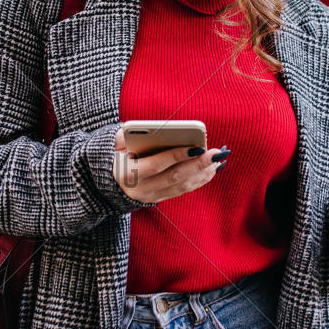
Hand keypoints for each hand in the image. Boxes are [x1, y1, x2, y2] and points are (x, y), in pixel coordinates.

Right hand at [111, 125, 229, 204]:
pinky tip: (212, 169)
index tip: (196, 147)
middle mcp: (141, 189)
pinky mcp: (161, 198)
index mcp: (127, 173)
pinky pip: (183, 190)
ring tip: (218, 160)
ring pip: (182, 186)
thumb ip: (130, 134)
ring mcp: (152, 196)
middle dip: (197, 165)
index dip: (176, 156)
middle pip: (174, 177)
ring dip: (202, 173)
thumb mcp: (117, 143)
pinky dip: (199, 180)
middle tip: (215, 153)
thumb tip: (156, 130)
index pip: (155, 165)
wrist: (110, 179)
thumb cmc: (117, 153)